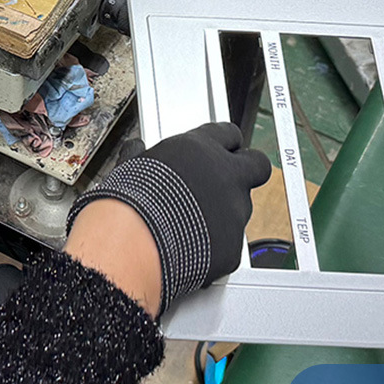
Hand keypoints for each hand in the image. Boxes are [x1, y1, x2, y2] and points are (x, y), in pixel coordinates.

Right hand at [66, 122, 270, 314]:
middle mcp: (226, 176)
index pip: (229, 134)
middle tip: (231, 181)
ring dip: (226, 213)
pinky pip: (230, 244)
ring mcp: (234, 211)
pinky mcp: (233, 246)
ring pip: (243, 207)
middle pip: (257, 164)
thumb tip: (136, 150)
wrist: (129, 246)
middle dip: (249, 170)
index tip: (220, 152)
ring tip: (195, 225)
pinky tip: (192, 249)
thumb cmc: (127, 205)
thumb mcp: (131, 166)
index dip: (225, 144)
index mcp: (200, 148)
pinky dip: (215, 247)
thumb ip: (143, 156)